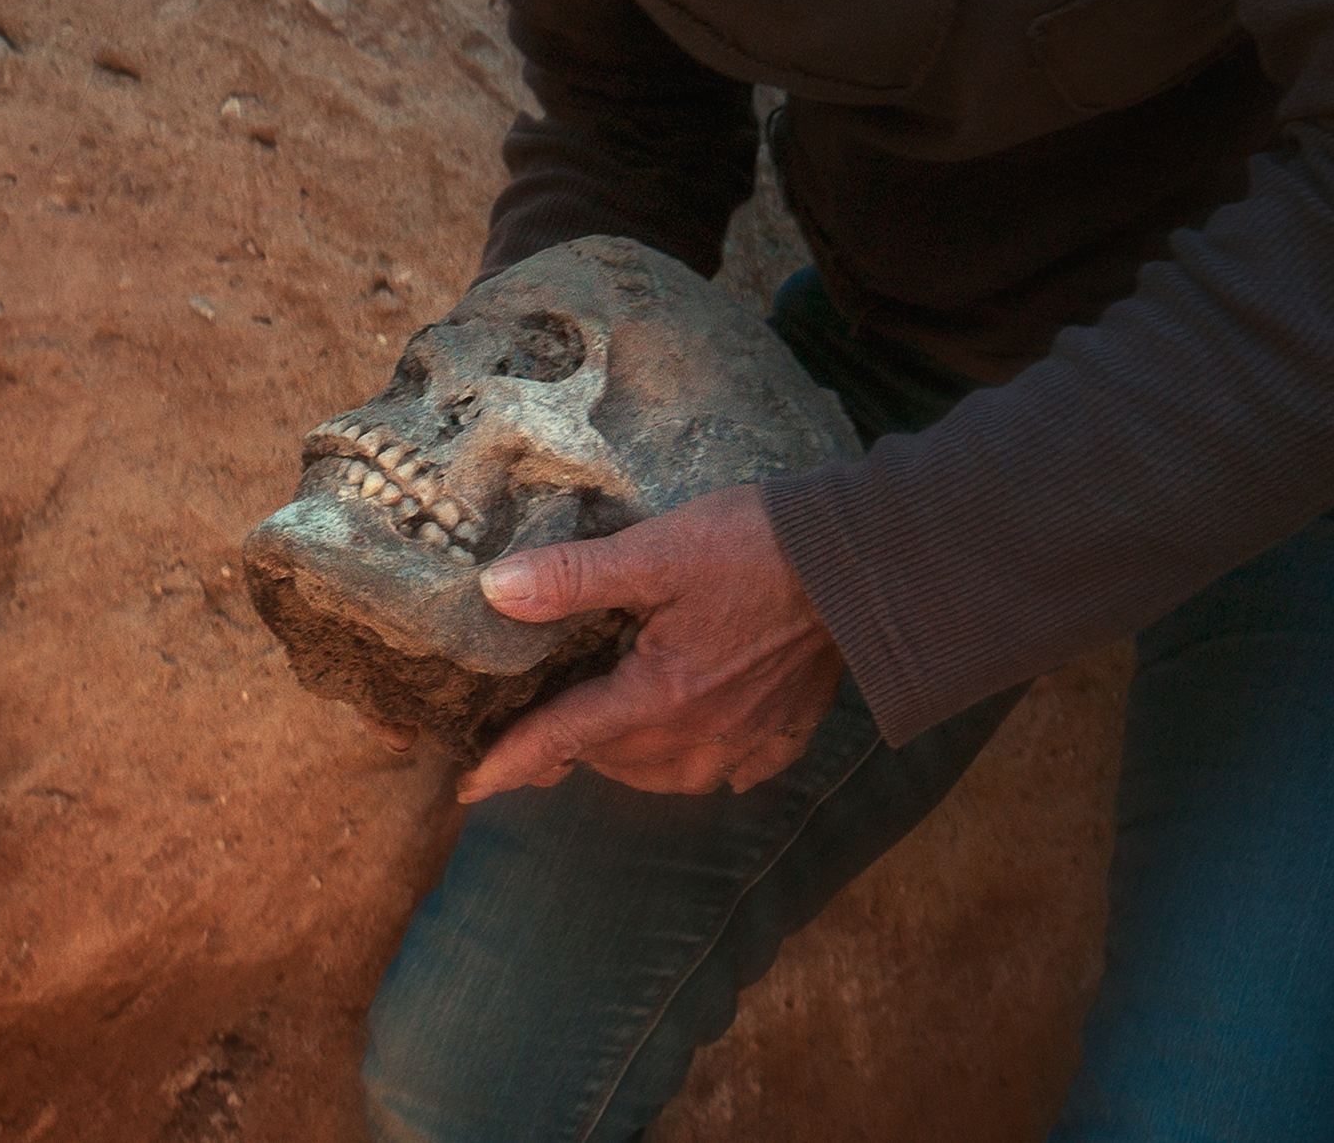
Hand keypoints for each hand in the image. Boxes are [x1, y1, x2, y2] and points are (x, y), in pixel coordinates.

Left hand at [455, 485, 843, 802]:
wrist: (862, 561)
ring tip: (613, 744)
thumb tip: (495, 591)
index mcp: (660, 695)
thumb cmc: (757, 547)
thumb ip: (573, 578)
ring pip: (673, 779)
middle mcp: (702, 733)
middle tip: (547, 733)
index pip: (566, 735)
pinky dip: (710, 772)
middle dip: (574, 752)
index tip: (471, 788)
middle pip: (616, 760)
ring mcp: (751, 737)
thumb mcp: (654, 551)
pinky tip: (704, 752)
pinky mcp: (792, 727)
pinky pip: (741, 774)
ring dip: (633, 767)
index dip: (513, 759)